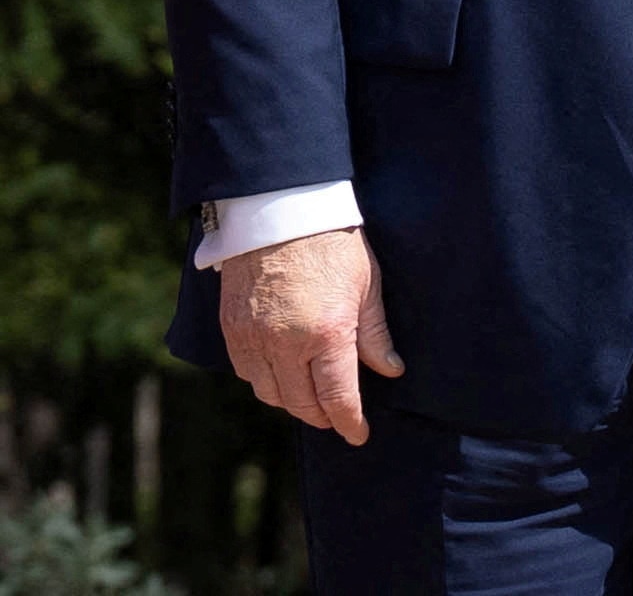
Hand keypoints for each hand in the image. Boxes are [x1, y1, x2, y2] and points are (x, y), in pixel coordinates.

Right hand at [215, 226, 403, 445]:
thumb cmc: (332, 242)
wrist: (279, 210)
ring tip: (312, 398)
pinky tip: (282, 376)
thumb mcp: (367, 284)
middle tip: (339, 418)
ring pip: (270, 393)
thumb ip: (375, 333)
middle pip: (301, 403)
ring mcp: (253, 339)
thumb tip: (389, 370)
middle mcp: (285, 344)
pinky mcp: (231, 329)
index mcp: (326, 334)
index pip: (337, 396)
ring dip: (292, 402)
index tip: (359, 435)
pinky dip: (265, 382)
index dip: (349, 422)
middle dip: (322, 416)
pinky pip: (246, 373)